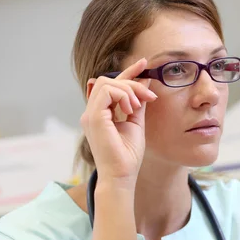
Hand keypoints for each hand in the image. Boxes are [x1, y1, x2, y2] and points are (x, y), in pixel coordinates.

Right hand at [80, 58, 157, 186]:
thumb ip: (137, 104)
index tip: (145, 64)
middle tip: (149, 97)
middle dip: (132, 83)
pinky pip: (107, 92)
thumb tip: (146, 84)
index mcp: (100, 113)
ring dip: (128, 89)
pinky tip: (131, 109)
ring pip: (107, 82)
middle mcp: (92, 112)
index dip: (128, 72)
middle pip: (109, 80)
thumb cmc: (127, 156)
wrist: (121, 176)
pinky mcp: (93, 117)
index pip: (111, 85)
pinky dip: (122, 95)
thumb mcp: (136, 124)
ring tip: (137, 106)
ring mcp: (90, 114)